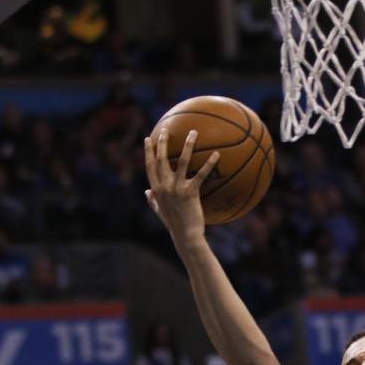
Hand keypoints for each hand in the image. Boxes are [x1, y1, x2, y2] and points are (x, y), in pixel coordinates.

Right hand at [144, 128, 218, 246]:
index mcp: (156, 189)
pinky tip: (217, 154)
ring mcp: (177, 188)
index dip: (148, 152)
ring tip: (194, 133)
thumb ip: (152, 200)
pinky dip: (209, 163)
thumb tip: (146, 191)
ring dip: (188, 145)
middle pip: (161, 159)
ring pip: (182, 161)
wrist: (185, 235)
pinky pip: (201, 174)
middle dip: (163, 143)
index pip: (149, 166)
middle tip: (166, 129)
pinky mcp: (190, 192)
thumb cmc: (174, 224)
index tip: (149, 139)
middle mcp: (164, 186)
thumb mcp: (160, 211)